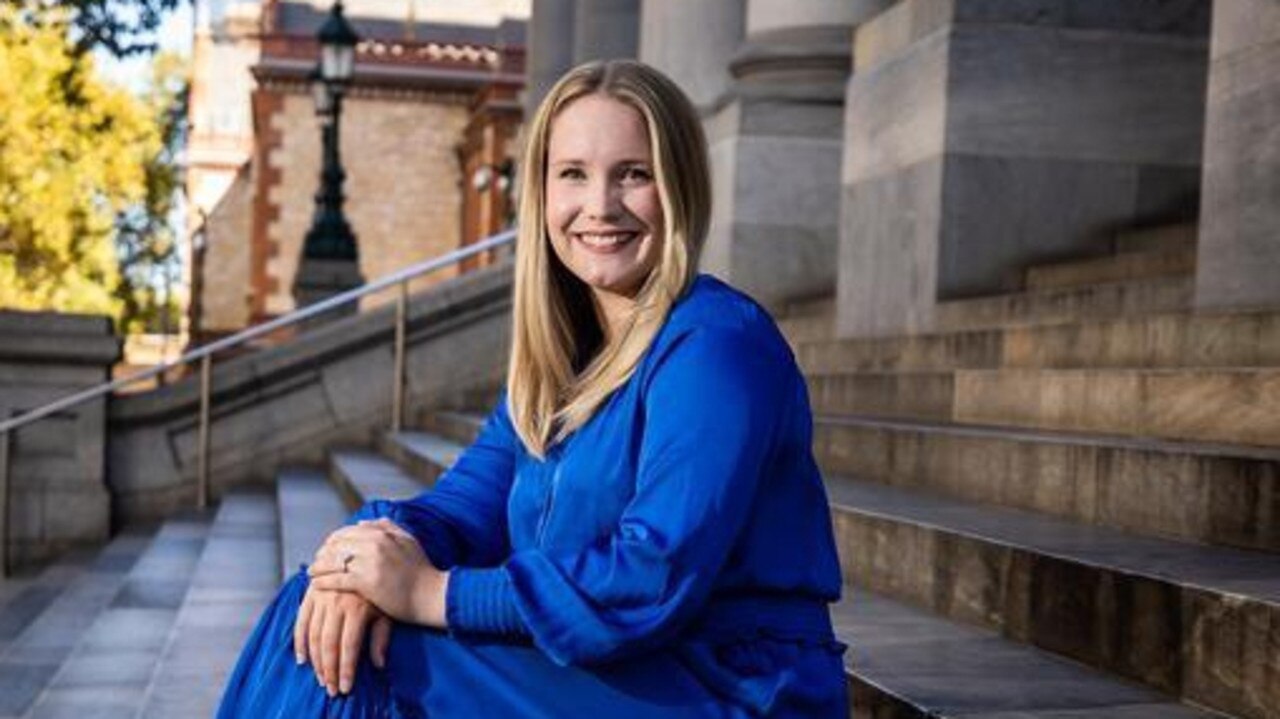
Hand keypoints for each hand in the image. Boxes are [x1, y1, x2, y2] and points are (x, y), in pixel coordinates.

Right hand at [293, 584, 390, 695]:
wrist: (367, 556)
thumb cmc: (382, 589)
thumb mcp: (386, 610)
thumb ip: (381, 637)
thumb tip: (379, 664)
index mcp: (357, 607)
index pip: (348, 646)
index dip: (345, 669)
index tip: (345, 688)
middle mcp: (337, 601)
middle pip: (328, 643)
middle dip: (329, 670)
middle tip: (330, 688)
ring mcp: (321, 596)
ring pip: (313, 635)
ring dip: (314, 660)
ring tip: (320, 678)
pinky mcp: (310, 593)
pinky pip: (300, 620)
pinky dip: (299, 641)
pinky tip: (302, 658)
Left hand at [309, 518, 449, 627]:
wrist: (432, 594)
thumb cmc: (422, 571)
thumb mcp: (408, 541)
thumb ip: (387, 527)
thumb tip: (363, 521)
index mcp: (383, 532)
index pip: (348, 531)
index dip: (334, 540)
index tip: (327, 548)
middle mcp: (375, 543)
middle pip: (338, 544)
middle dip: (324, 552)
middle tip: (315, 561)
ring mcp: (370, 562)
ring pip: (335, 560)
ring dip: (319, 566)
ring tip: (311, 573)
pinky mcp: (366, 582)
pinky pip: (337, 579)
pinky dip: (324, 581)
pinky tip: (316, 585)